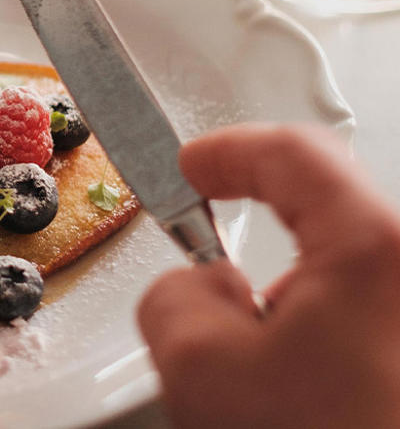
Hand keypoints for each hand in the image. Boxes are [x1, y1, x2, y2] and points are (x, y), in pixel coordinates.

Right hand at [137, 123, 399, 427]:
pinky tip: (316, 407)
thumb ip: (176, 294)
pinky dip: (340, 355)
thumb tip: (199, 290)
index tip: (191, 170)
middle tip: (222, 301)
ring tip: (278, 391)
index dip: (226, 152)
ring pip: (358, 290)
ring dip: (305, 322)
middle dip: (266, 261)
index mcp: (379, 250)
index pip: (294, 154)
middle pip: (332, 226)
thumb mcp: (202, 369)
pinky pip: (379, 330)